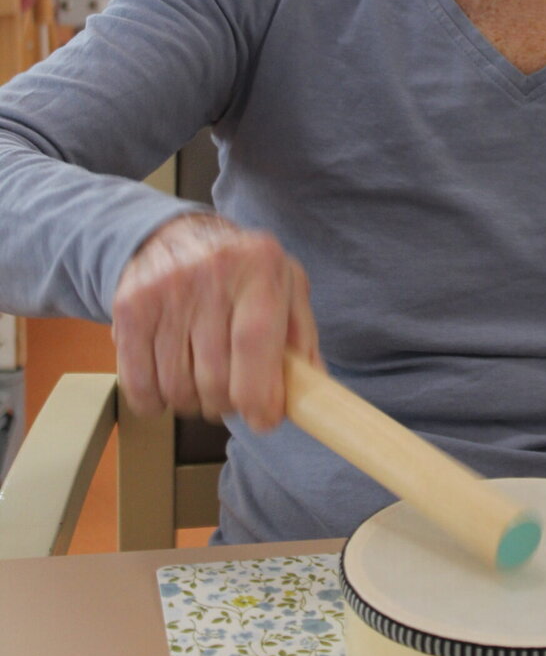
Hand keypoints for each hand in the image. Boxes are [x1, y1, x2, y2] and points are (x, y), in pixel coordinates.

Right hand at [111, 213, 318, 431]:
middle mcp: (211, 272)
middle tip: (233, 392)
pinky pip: (139, 385)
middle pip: (215, 377)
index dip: (259, 395)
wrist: (175, 236)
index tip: (263, 419)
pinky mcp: (128, 307)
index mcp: (259, 266)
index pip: (254, 343)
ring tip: (203, 379)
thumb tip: (306, 395)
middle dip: (228, 402)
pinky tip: (169, 380)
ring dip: (194, 402)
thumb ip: (302, 339)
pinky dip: (156, 401)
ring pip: (177, 388)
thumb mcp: (286, 287)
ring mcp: (164, 289)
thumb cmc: (242, 272)